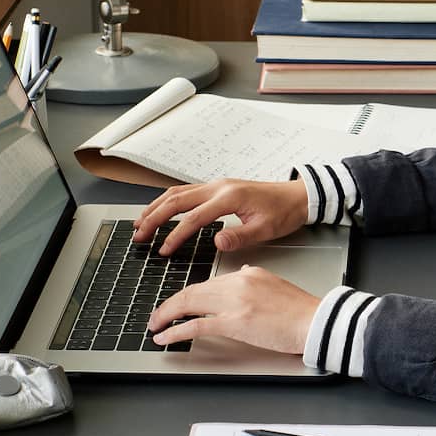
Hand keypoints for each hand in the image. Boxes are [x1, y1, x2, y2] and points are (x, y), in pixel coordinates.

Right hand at [132, 178, 307, 255]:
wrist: (297, 196)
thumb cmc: (283, 212)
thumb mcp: (266, 229)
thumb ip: (240, 236)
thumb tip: (216, 242)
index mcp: (229, 197)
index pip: (194, 218)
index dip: (175, 235)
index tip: (163, 250)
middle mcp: (218, 187)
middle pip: (176, 200)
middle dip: (154, 218)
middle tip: (138, 235)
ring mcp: (216, 185)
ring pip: (177, 193)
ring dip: (156, 207)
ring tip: (140, 223)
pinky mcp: (217, 188)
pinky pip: (185, 192)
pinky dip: (168, 202)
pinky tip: (160, 211)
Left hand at [146, 266, 320, 353]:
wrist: (316, 321)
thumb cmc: (301, 312)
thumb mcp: (274, 286)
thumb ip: (253, 282)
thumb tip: (239, 281)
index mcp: (247, 274)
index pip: (209, 283)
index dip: (189, 296)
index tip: (178, 305)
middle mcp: (237, 283)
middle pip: (193, 290)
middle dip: (170, 304)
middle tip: (157, 316)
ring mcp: (235, 302)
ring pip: (189, 303)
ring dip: (166, 316)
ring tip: (155, 326)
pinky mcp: (234, 322)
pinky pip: (196, 325)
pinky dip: (176, 331)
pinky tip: (166, 337)